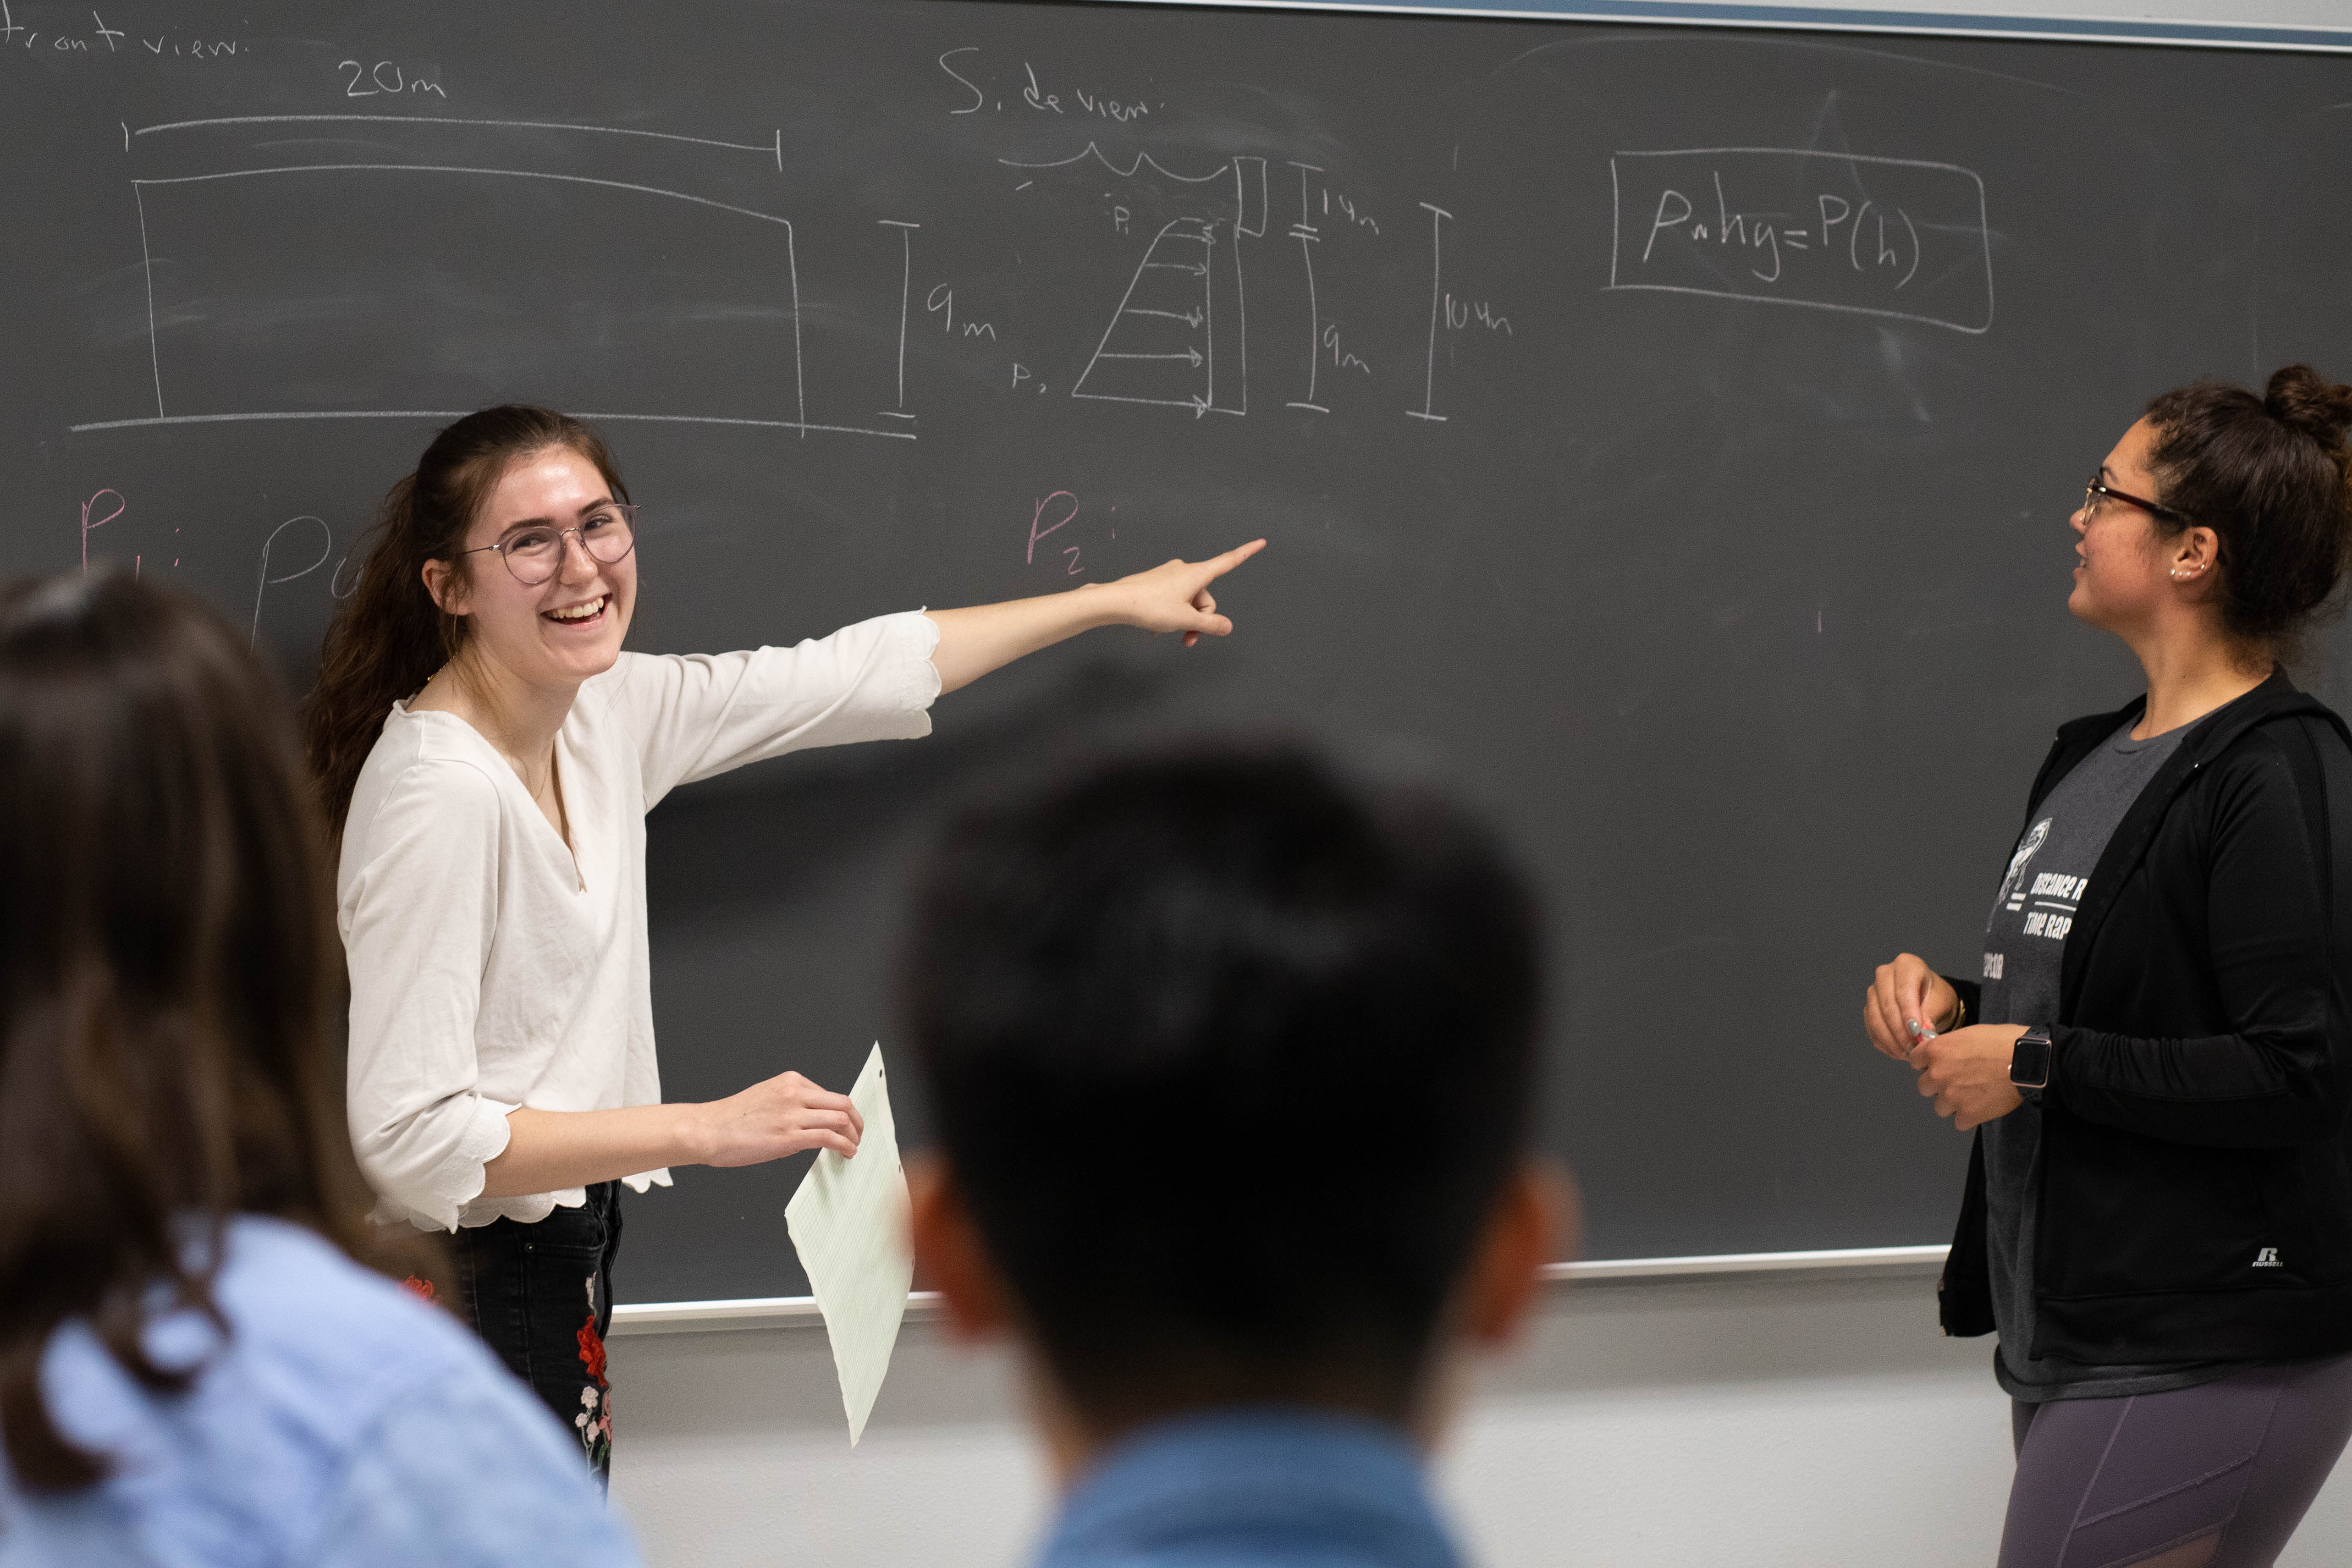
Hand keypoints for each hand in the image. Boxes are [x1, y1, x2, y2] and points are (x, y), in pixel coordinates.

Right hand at [695, 1071, 862, 1167]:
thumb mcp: (766, 1097)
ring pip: (839, 1119)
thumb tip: (812, 1121)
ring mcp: (793, 1114)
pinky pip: (828, 1138)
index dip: (843, 1111)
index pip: (829, 1093)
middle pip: (842, 1103)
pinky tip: (846, 1152)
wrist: (708, 1129)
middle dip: (856, 1121)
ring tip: (853, 1146)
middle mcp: (794, 1093)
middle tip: (858, 1133)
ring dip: (853, 1135)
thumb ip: (791, 1104)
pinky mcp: (789, 1137)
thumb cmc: (731, 1119)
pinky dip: (844, 1145)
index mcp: (790, 1081)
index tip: (846, 1123)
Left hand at [1103, 539, 1266, 646]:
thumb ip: (1210, 625)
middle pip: (1206, 598)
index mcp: (1197, 574)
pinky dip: (1172, 614)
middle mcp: (1185, 570)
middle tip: (1187, 639)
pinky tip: (1158, 628)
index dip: (1247, 552)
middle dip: (1200, 619)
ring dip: (1185, 620)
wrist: (1115, 601)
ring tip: (1170, 633)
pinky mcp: (1158, 582)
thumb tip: (1227, 626)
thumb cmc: (1150, 606)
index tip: (1262, 541)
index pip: (1229, 561)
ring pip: (1189, 601)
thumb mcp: (1185, 620)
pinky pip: (1174, 600)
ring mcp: (1170, 575)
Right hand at [1863, 952, 1959, 1061]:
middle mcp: (1885, 973)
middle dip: (1900, 1031)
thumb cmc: (1936, 998)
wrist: (1930, 1002)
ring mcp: (1874, 991)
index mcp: (1906, 964)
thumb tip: (1920, 1037)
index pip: (1903, 990)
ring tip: (1907, 1054)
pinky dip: (1884, 1043)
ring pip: (1876, 1018)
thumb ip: (1929, 1017)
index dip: (1908, 1013)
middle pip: (1887, 1005)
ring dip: (1891, 1040)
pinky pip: (1871, 1028)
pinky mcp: (1869, 1008)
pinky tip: (1898, 1052)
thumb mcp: (1939, 1003)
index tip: (1916, 1033)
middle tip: (1914, 1049)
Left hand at [1908, 1025, 2027, 1131]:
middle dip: (1938, 1085)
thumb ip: (1948, 1047)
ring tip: (1973, 1095)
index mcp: (1936, 1051)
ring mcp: (1951, 1096)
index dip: (1926, 1063)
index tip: (1937, 1065)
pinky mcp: (1967, 1115)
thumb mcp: (1968, 1034)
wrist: (2028, 1061)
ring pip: (1940, 1107)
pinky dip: (1969, 1117)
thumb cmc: (2003, 1042)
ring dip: (1953, 1103)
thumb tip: (1943, 1055)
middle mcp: (1937, 1074)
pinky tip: (1982, 1107)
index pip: (1914, 1061)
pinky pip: (1959, 1122)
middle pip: (1924, 1087)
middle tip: (1959, 1082)